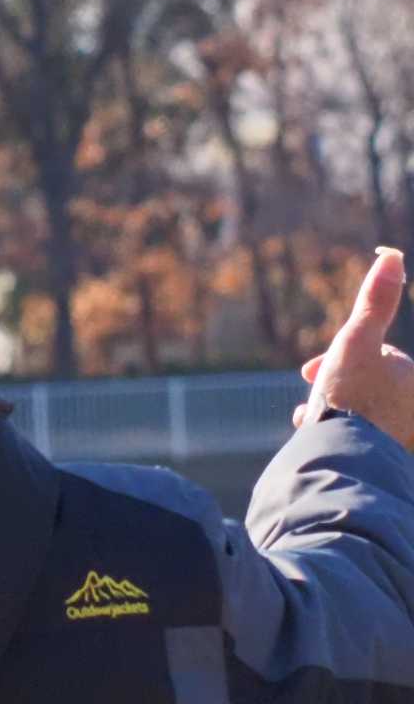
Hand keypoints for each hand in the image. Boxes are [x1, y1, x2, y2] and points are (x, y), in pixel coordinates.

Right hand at [290, 247, 413, 447]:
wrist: (343, 457)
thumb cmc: (351, 396)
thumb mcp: (355, 339)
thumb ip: (375, 301)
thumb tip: (392, 255)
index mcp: (413, 380)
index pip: (380, 355)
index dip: (342, 355)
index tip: (311, 369)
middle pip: (369, 381)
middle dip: (337, 381)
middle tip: (311, 387)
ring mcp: (402, 436)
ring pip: (362, 410)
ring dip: (334, 407)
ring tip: (311, 416)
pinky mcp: (385, 457)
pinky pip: (360, 435)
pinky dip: (338, 429)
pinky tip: (316, 433)